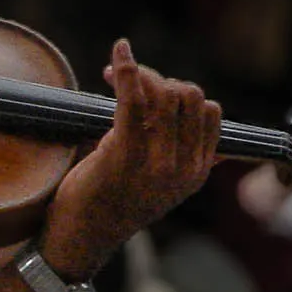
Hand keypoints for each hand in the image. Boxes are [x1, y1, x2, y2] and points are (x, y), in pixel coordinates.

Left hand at [38, 40, 219, 276]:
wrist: (80, 239)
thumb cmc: (110, 205)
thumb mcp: (161, 186)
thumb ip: (184, 157)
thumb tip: (211, 125)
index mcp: (196, 173)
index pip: (210, 112)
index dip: (182, 91)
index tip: (151, 89)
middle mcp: (184, 168)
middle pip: (189, 96)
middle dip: (161, 79)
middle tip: (129, 81)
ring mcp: (157, 163)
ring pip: (165, 94)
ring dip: (140, 74)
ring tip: (114, 74)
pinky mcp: (126, 155)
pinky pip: (134, 98)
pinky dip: (127, 69)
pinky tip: (120, 52)